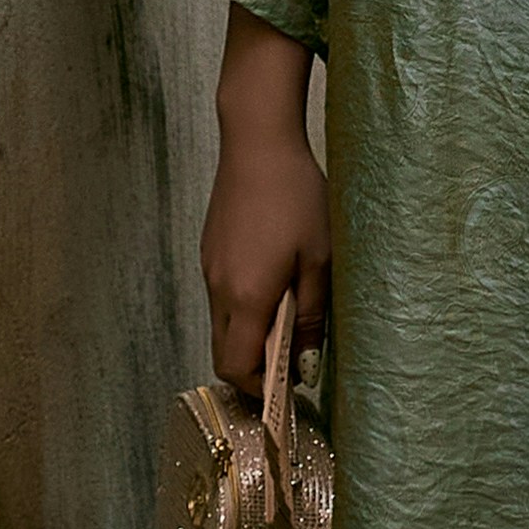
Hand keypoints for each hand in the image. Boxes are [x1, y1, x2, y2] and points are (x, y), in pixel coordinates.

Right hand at [203, 8, 329, 390]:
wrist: (258, 143)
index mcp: (247, 296)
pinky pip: (220, 297)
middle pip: (223, 351)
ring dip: (249, 335)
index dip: (259, 385)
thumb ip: (311, 316)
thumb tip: (304, 366)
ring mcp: (209, 269)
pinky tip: (273, 284)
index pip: (236, 365)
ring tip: (288, 318)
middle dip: (253, 366)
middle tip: (291, 360)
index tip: (289, 385)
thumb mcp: (320, 259)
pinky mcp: (209, 251)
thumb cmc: (297, 197)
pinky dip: (242, 308)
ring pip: (221, 324)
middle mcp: (219, 288)